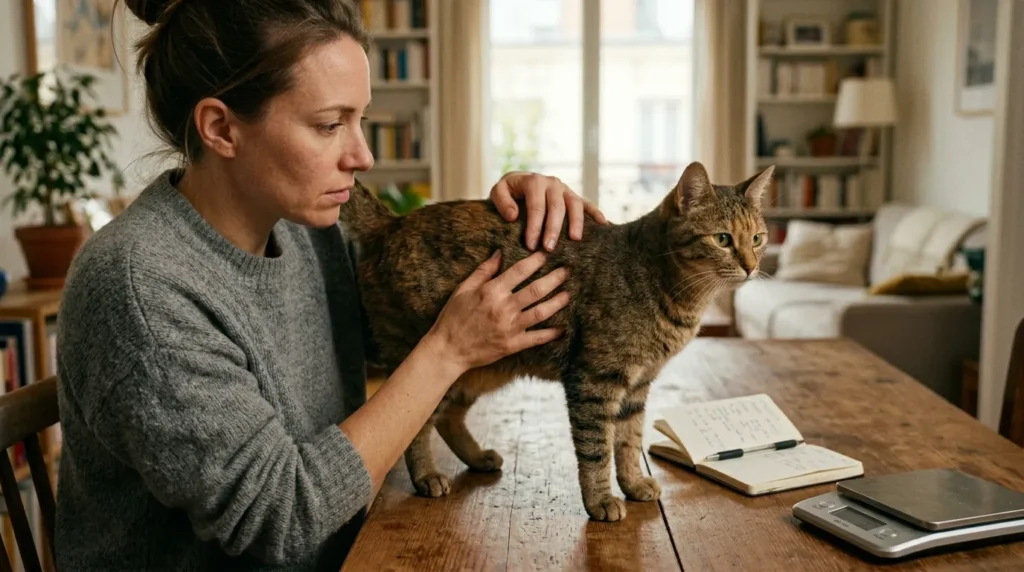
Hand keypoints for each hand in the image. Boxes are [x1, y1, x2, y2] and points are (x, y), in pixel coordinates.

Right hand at [425, 250, 569, 373]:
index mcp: (491, 291)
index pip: (519, 271)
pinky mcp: (512, 345)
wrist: (448, 350)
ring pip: (541, 312)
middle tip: (568, 270)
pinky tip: (562, 329)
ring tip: (568, 294)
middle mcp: (504, 308)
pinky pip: (537, 338)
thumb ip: (483, 271)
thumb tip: (499, 252)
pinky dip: (551, 334)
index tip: (547, 254)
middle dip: (555, 278)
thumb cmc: (453, 317)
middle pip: (536, 290)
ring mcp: (510, 328)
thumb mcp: (463, 289)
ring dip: (557, 302)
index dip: (536, 261)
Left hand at [490, 172, 608, 251]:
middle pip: (556, 207)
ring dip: (576, 222)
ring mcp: (565, 189)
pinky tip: (603, 225)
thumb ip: (502, 201)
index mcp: (534, 181)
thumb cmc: (509, 191)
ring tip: (574, 240)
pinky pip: (587, 204)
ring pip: (574, 204)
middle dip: (553, 229)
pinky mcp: (573, 196)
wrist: (519, 182)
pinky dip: (596, 213)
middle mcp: (552, 183)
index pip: (536, 206)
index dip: (534, 226)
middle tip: (548, 249)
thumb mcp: (498, 191)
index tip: (530, 245)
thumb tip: (512, 215)